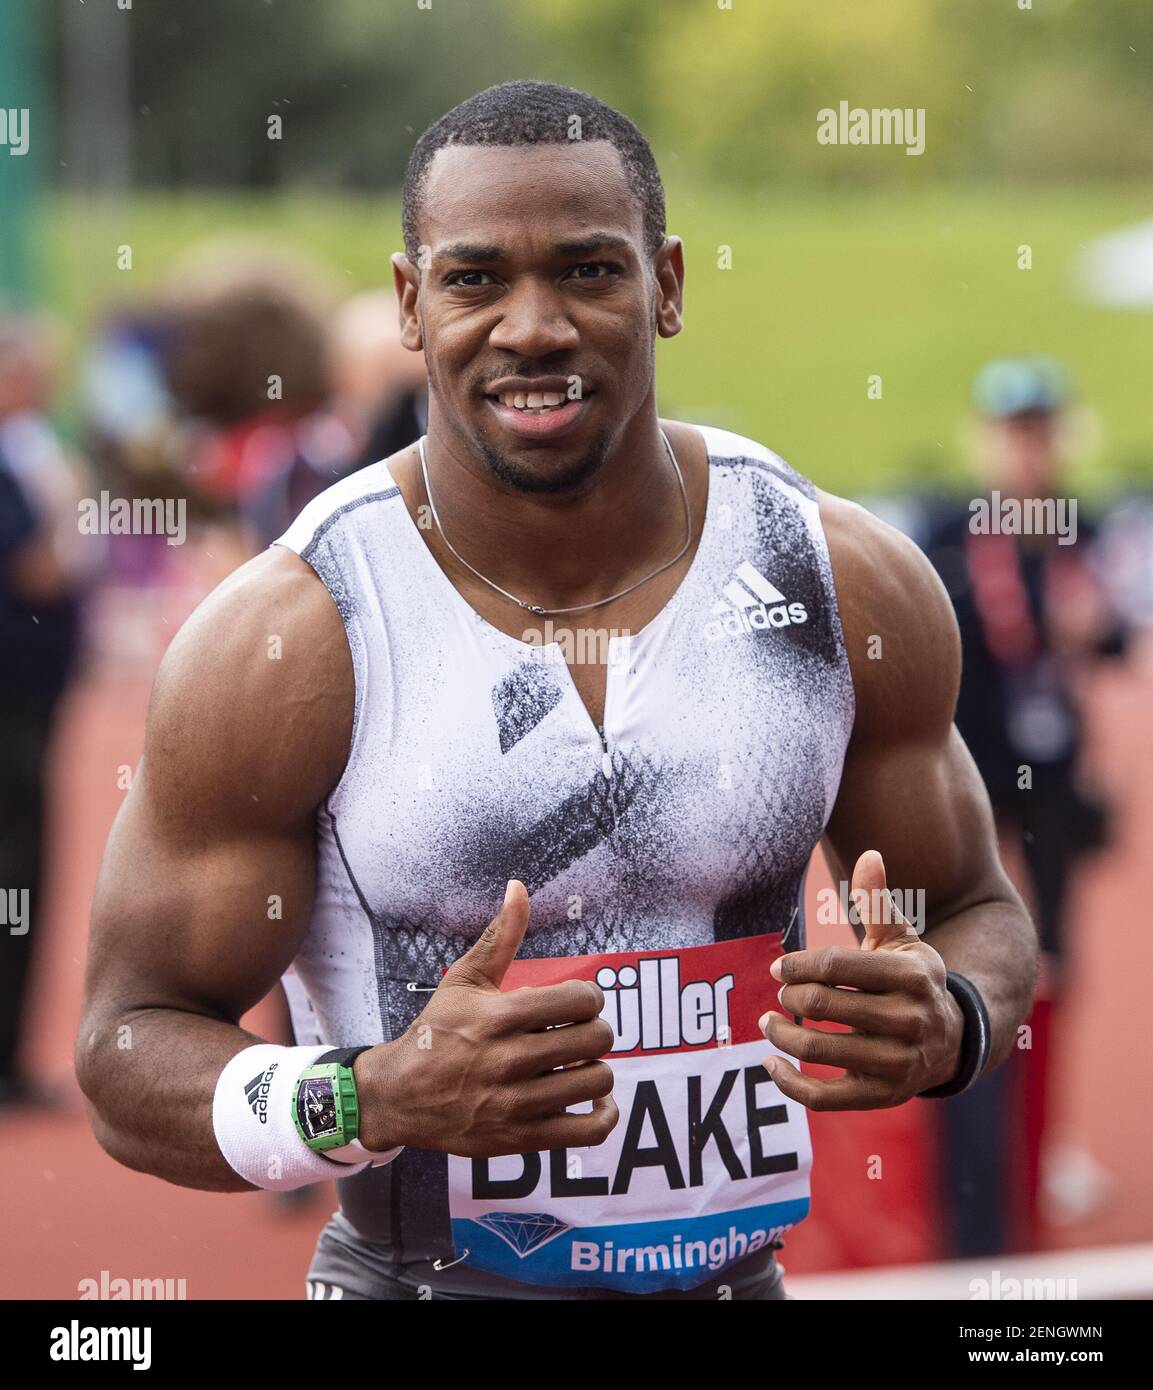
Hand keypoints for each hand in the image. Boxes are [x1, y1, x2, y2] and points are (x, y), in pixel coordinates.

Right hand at [356, 880, 618, 1155]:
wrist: (398, 1096)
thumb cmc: (436, 1031)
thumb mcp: (464, 979)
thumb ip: (500, 935)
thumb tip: (519, 886)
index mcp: (499, 1017)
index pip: (581, 1000)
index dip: (588, 998)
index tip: (574, 1003)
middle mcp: (509, 1061)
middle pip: (595, 1039)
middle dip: (594, 1031)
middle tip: (577, 1032)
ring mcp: (515, 1104)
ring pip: (596, 1081)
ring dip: (595, 1068)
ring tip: (577, 1063)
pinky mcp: (519, 1139)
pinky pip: (587, 1131)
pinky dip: (603, 1116)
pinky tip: (593, 1100)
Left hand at [758, 850, 964, 1109]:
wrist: (953, 1039)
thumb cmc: (913, 980)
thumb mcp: (903, 939)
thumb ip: (879, 902)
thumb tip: (869, 854)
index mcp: (913, 976)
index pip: (838, 966)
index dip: (798, 964)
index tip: (779, 966)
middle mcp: (910, 1022)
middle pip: (824, 1006)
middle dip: (790, 997)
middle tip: (780, 993)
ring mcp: (898, 1064)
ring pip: (819, 1050)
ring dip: (781, 1035)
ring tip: (768, 1022)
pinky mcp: (883, 1096)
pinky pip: (824, 1097)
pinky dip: (789, 1083)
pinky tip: (771, 1063)